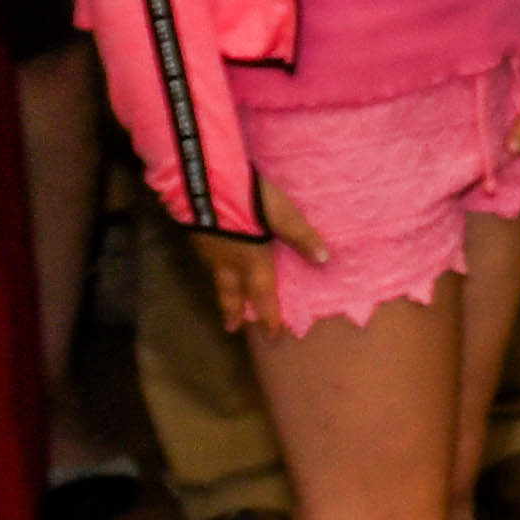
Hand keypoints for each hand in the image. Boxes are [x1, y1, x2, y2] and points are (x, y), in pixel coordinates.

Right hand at [201, 184, 336, 336]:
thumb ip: (302, 236)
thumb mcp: (283, 215)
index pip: (262, 294)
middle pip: (231, 292)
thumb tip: (323, 259)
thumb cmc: (247, 198)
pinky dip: (214, 268)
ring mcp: (207, 247)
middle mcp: (227, 260)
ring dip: (223, 291)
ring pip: (216, 277)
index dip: (268, 316)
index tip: (271, 337)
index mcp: (251, 259)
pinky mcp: (195, 232)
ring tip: (225, 298)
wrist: (200, 182)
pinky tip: (216, 261)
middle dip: (234, 311)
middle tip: (232, 329)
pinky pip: (207, 259)